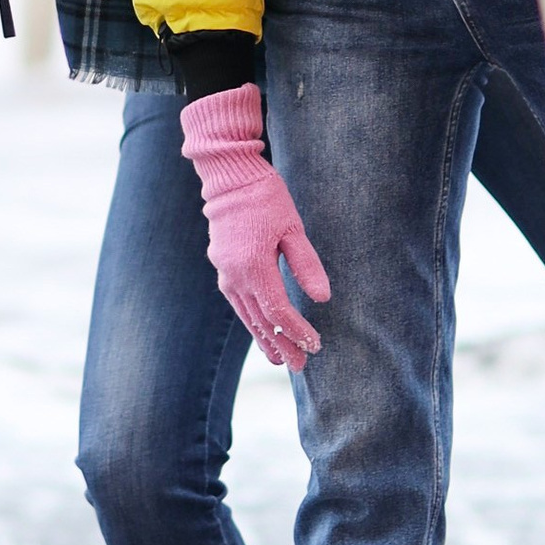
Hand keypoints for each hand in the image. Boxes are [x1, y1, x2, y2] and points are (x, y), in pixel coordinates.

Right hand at [180, 82, 330, 369]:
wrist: (229, 176)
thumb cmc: (266, 197)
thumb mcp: (294, 228)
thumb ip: (306, 265)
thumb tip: (322, 298)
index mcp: (254, 267)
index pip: (278, 311)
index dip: (298, 331)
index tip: (315, 345)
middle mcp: (235, 275)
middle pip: (260, 321)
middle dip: (281, 345)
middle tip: (299, 367)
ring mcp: (225, 273)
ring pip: (246, 315)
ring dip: (264, 338)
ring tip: (279, 358)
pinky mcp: (222, 267)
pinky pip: (238, 303)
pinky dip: (251, 320)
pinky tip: (261, 330)